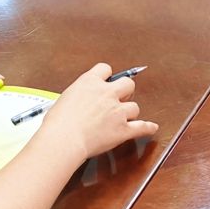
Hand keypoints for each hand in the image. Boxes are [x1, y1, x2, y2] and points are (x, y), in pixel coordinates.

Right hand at [44, 63, 158, 160]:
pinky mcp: (123, 129)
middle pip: (127, 84)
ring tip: (123, 118)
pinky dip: (147, 128)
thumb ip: (78, 95)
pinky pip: (141, 127)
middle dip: (125, 91)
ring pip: (135, 107)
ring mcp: (117, 111)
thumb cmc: (58, 123)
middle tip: (120, 98)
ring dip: (130, 112)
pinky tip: (151, 127)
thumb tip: (81, 100)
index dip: (107, 76)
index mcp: (89, 82)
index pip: (105, 69)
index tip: (107, 80)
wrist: (64, 139)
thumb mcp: (64, 98)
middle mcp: (107, 93)